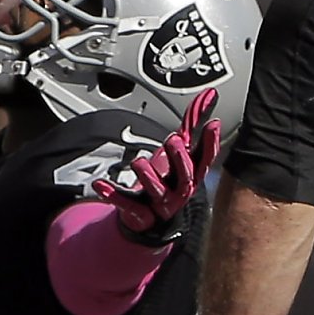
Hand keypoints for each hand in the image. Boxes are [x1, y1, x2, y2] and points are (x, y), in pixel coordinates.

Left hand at [92, 89, 220, 243]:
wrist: (153, 219)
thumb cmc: (169, 180)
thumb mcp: (180, 151)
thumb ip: (191, 123)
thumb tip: (208, 95)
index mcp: (190, 174)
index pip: (205, 160)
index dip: (211, 143)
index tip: (213, 125)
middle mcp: (179, 190)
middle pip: (185, 177)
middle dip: (180, 158)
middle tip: (173, 139)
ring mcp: (159, 203)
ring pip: (157, 191)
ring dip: (149, 176)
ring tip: (138, 162)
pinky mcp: (138, 213)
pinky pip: (125, 204)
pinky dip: (113, 194)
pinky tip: (100, 184)